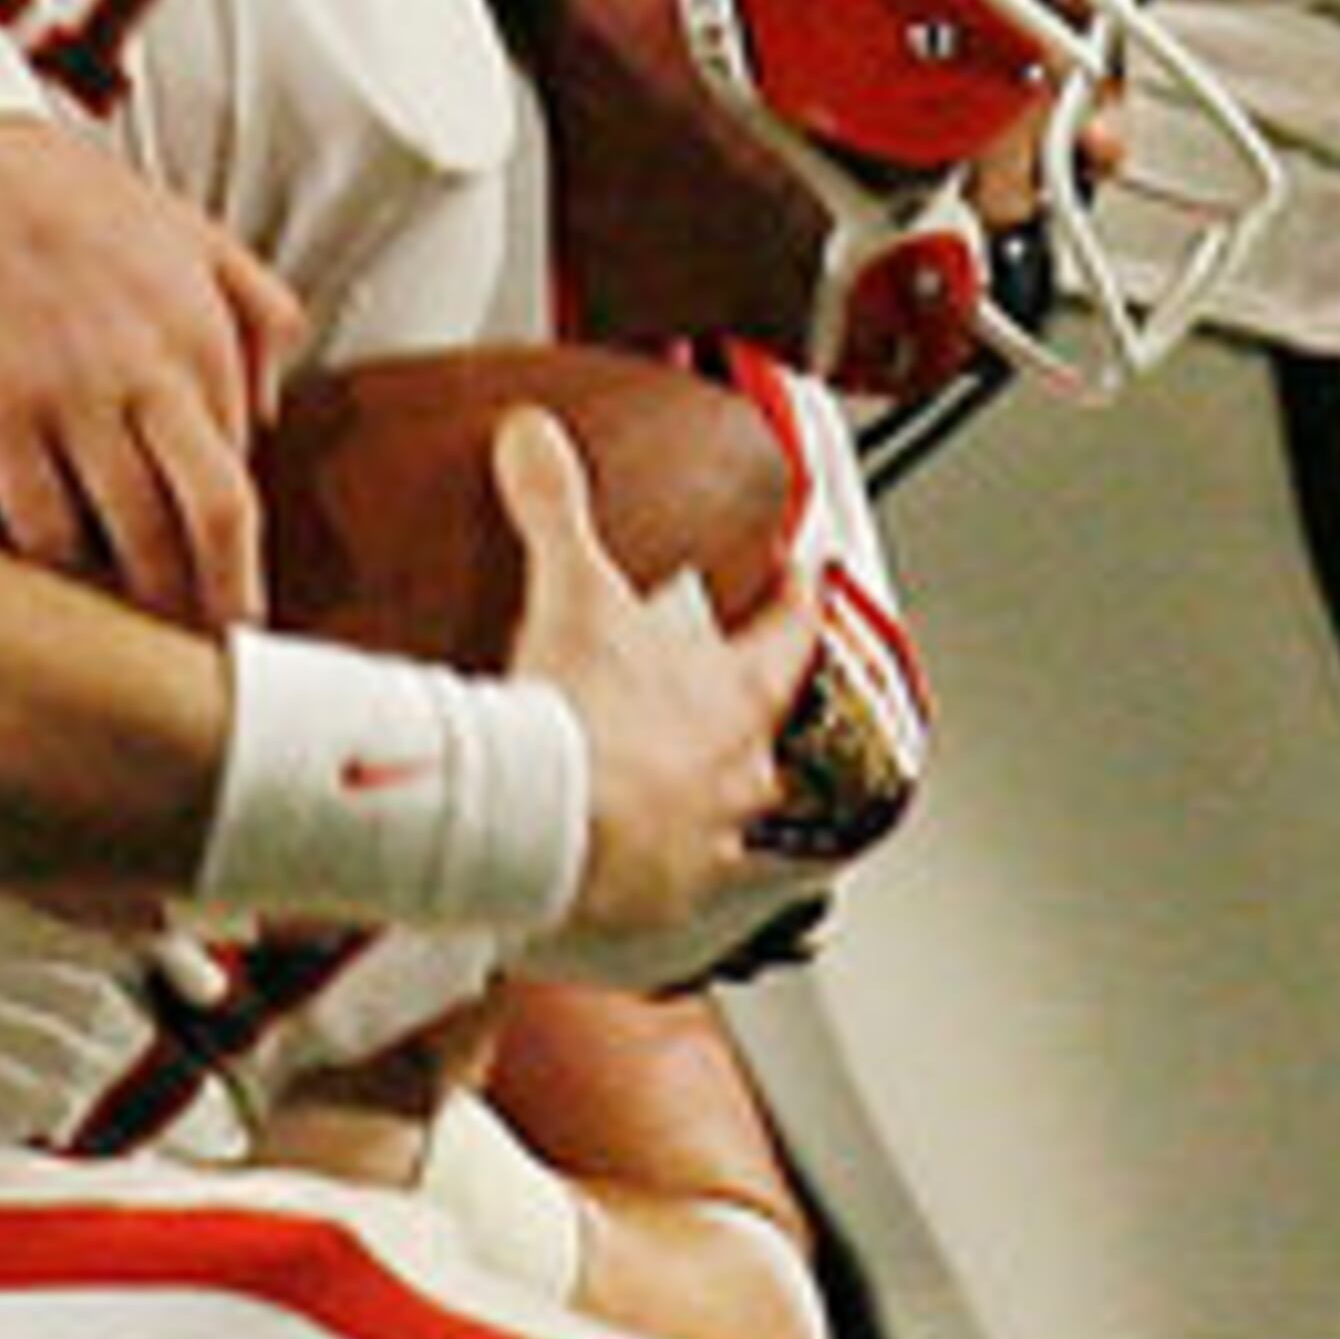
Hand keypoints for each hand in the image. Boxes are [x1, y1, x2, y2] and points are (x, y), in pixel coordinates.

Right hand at [0, 121, 304, 625]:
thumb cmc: (70, 204)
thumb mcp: (187, 231)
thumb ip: (251, 307)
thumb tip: (274, 410)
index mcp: (201, 334)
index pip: (239, 477)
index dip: (237, 556)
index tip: (231, 607)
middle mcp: (145, 370)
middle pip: (208, 520)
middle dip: (214, 602)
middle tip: (206, 660)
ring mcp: (66, 396)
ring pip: (126, 536)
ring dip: (139, 604)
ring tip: (135, 649)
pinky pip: (38, 525)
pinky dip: (54, 574)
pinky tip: (53, 594)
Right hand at [491, 406, 816, 979]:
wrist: (543, 825)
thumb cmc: (582, 723)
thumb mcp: (572, 591)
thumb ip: (557, 508)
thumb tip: (538, 440)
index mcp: (735, 693)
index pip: (791, 632)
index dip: (796, 597)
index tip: (800, 577)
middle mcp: (736, 773)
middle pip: (763, 738)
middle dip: (740, 720)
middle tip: (709, 701)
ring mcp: (703, 842)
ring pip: (726, 821)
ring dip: (700, 804)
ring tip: (656, 793)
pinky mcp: (657, 898)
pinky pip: (669, 888)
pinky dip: (648, 874)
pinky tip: (616, 865)